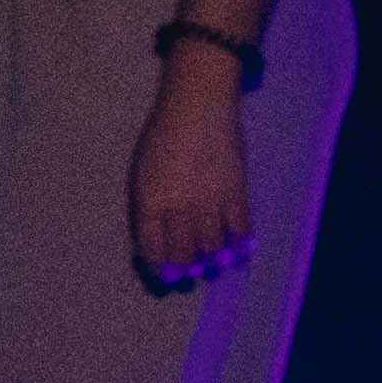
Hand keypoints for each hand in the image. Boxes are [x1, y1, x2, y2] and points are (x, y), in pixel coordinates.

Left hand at [131, 61, 252, 289]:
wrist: (198, 108)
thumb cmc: (163, 135)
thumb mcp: (142, 172)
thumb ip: (147, 204)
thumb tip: (155, 234)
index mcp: (150, 202)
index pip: (153, 246)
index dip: (158, 264)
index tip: (163, 272)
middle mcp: (179, 208)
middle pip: (183, 251)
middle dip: (184, 267)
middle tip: (189, 274)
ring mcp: (210, 201)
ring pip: (211, 245)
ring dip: (210, 258)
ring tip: (211, 263)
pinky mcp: (236, 192)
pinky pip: (240, 227)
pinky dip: (239, 243)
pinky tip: (238, 249)